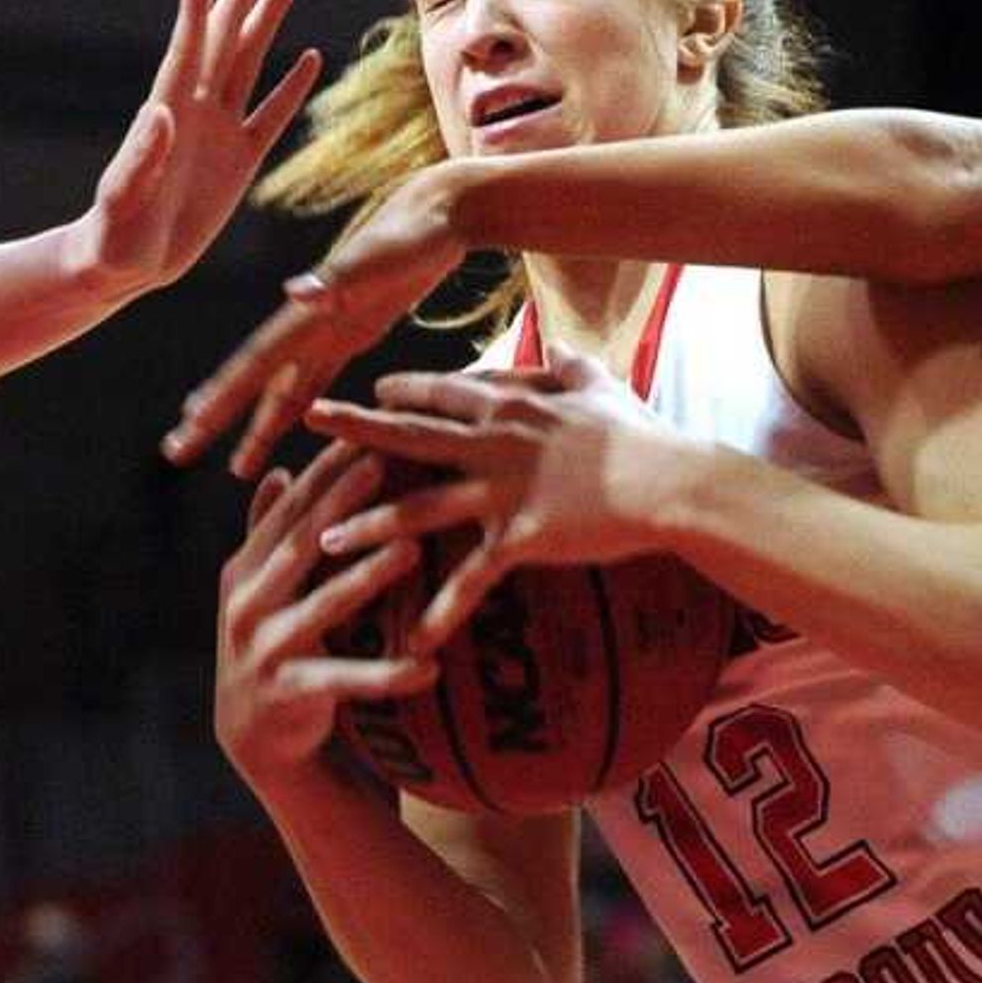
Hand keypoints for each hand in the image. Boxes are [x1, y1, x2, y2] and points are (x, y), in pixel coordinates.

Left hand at [76, 0, 323, 296]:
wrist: (125, 265)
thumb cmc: (112, 235)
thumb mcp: (122, 200)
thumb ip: (141, 158)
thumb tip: (161, 113)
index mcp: (168, 112)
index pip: (187, 47)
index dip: (197, 6)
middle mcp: (196, 111)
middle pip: (227, 37)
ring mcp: (220, 132)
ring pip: (251, 62)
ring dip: (269, 21)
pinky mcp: (240, 162)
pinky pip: (271, 116)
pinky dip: (292, 88)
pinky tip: (311, 57)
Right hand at [164, 166, 474, 473]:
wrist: (439, 213)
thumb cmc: (414, 233)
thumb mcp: (380, 257)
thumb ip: (338, 277)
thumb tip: (295, 292)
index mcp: (308, 312)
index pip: (256, 360)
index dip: (224, 393)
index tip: (191, 423)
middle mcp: (307, 325)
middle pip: (253, 381)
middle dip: (215, 417)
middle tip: (176, 451)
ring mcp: (326, 333)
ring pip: (281, 392)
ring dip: (256, 428)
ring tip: (233, 469)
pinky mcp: (349, 336)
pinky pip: (314, 385)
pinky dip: (294, 411)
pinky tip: (281, 433)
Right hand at [214, 442, 434, 782]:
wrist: (252, 735)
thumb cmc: (270, 644)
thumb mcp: (258, 589)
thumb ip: (266, 534)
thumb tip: (274, 471)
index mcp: (244, 569)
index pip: (289, 509)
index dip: (323, 470)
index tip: (362, 429)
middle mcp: (247, 603)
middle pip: (300, 545)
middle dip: (341, 503)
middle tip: (384, 464)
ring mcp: (265, 648)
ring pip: (323, 606)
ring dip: (367, 577)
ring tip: (413, 549)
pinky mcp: (290, 692)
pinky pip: (346, 682)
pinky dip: (387, 675)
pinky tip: (429, 667)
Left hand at [305, 352, 687, 646]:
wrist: (670, 483)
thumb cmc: (641, 436)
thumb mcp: (604, 387)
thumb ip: (574, 365)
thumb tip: (561, 342)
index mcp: (510, 405)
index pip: (442, 392)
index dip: (403, 391)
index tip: (370, 391)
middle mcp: (495, 442)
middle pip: (409, 434)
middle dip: (355, 429)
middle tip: (310, 423)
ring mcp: (502, 489)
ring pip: (418, 507)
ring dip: (368, 527)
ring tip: (325, 543)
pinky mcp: (520, 535)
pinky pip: (470, 579)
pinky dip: (441, 612)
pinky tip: (413, 641)